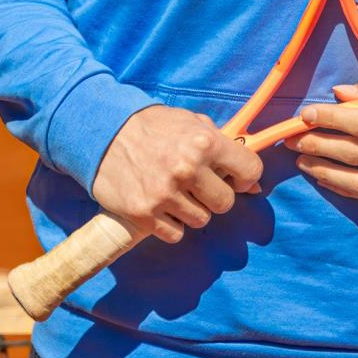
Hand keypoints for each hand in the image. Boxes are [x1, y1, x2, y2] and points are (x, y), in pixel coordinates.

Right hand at [92, 105, 262, 243]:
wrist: (104, 132)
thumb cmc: (154, 127)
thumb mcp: (192, 123)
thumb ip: (223, 146)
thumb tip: (253, 182)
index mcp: (204, 142)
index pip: (250, 170)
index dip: (245, 177)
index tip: (235, 178)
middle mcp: (187, 169)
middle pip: (225, 203)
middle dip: (216, 196)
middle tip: (199, 186)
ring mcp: (165, 194)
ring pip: (201, 220)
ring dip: (191, 209)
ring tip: (174, 191)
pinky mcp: (144, 215)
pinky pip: (176, 234)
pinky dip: (171, 223)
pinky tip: (160, 204)